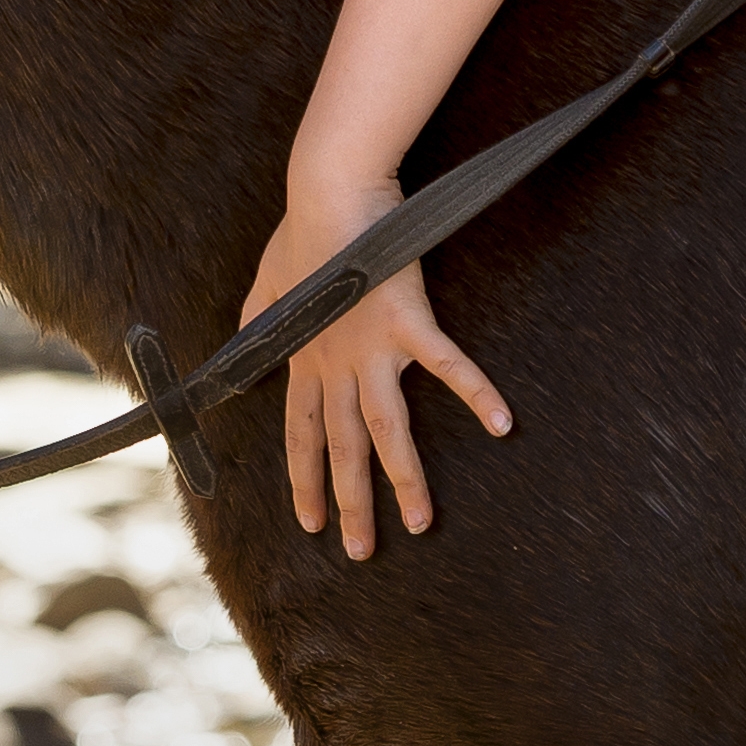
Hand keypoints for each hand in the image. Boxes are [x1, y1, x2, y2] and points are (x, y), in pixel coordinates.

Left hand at [244, 182, 509, 557]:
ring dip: (404, 480)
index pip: (302, 434)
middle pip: (344, 447)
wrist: (330, 193)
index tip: (310, 523)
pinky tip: (502, 424)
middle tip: (359, 552)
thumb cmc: (302, 230)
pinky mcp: (407, 323)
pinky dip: (476, 393)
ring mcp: (372, 349)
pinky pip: (446, 366)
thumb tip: (244, 338)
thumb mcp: (267, 281)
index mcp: (305, 358)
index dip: (306, 480)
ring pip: (387, 430)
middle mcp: (336, 365)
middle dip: (350, 503)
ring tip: (420, 523)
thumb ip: (258, 316)